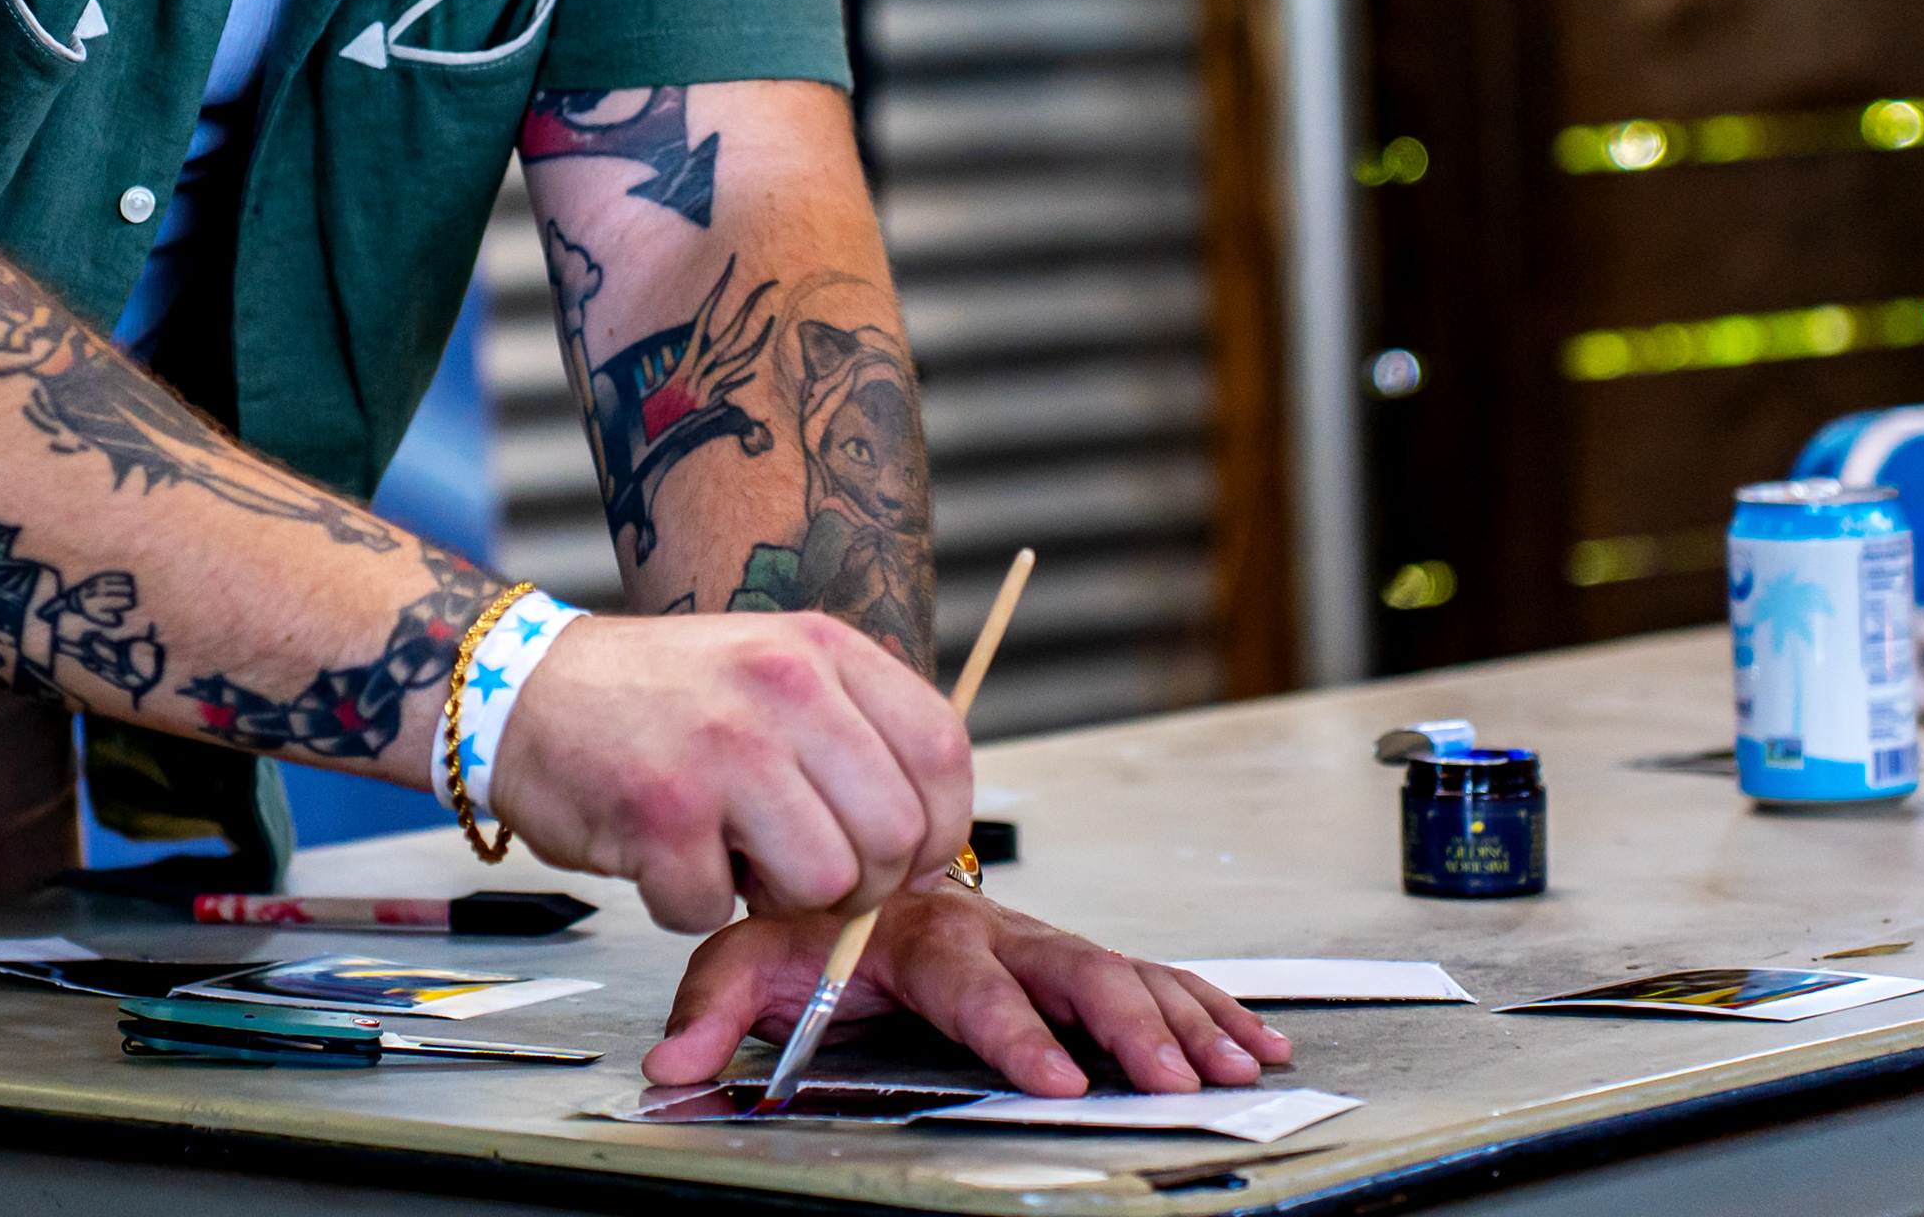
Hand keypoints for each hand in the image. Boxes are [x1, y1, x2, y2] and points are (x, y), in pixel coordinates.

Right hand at [486, 611, 969, 932]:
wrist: (523, 690)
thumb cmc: (659, 700)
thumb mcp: (773, 670)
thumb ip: (852, 734)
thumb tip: (925, 843)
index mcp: (821, 650)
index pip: (943, 751)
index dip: (938, 827)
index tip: (905, 859)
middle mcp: (783, 687)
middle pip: (896, 835)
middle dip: (860, 884)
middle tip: (805, 875)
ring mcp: (724, 749)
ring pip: (826, 885)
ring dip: (778, 901)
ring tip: (731, 858)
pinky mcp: (662, 813)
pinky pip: (717, 911)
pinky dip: (688, 905)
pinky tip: (662, 856)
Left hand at [645, 889, 1294, 1097]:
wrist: (834, 841)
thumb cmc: (802, 915)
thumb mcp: (745, 955)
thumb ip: (714, 1009)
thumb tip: (674, 1065)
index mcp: (923, 933)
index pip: (976, 985)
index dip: (1015, 1032)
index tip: (1053, 1078)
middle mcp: (994, 930)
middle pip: (1074, 974)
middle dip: (1127, 1030)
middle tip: (1169, 1082)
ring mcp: (1036, 941)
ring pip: (1123, 973)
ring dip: (1181, 1019)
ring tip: (1233, 1065)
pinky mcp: (1063, 955)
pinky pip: (1146, 974)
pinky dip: (1203, 1005)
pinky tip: (1249, 1039)